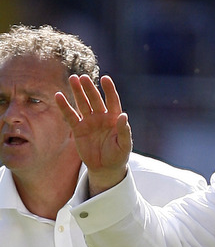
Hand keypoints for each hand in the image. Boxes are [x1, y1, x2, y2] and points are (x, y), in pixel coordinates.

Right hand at [55, 75, 131, 194]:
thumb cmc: (118, 155)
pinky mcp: (78, 129)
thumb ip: (124, 131)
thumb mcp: (124, 145)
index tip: (105, 79)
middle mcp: (101, 116)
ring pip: (82, 104)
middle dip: (89, 89)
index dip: (109, 89)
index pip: (112, 100)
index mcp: (114, 118)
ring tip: (72, 79)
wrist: (105, 168)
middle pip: (95, 99)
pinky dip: (64, 107)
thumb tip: (124, 116)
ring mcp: (89, 121)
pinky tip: (58, 96)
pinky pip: (70, 116)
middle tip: (83, 78)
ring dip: (77, 92)